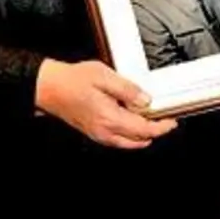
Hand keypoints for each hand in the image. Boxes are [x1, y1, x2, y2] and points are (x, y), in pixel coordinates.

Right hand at [34, 59, 176, 148]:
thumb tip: (145, 100)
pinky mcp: (93, 132)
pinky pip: (118, 140)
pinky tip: (131, 122)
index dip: (161, 127)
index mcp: (110, 118)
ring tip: (150, 120)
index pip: (144, 130)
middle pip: (138, 140)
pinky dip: (129, 134)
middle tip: (164, 119)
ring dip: (142, 135)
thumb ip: (127, 89)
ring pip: (128, 143)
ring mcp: (98, 134)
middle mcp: (105, 131)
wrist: (48, 88)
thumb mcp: (103, 75)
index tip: (171, 121)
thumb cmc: (71, 80)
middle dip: (154, 132)